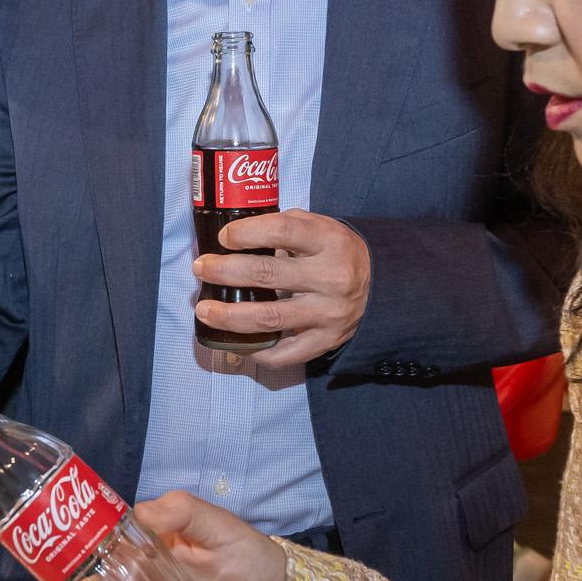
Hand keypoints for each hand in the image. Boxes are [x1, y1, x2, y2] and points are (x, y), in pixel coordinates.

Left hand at [193, 211, 372, 369]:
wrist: (380, 286)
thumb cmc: (336, 252)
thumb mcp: (319, 227)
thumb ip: (283, 227)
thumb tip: (232, 237)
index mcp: (328, 241)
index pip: (281, 231)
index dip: (246, 233)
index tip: (223, 237)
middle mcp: (330, 277)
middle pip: (266, 274)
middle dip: (225, 272)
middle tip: (201, 269)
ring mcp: (329, 313)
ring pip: (269, 318)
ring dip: (229, 316)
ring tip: (204, 310)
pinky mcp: (326, 341)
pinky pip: (285, 353)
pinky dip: (256, 351)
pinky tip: (236, 344)